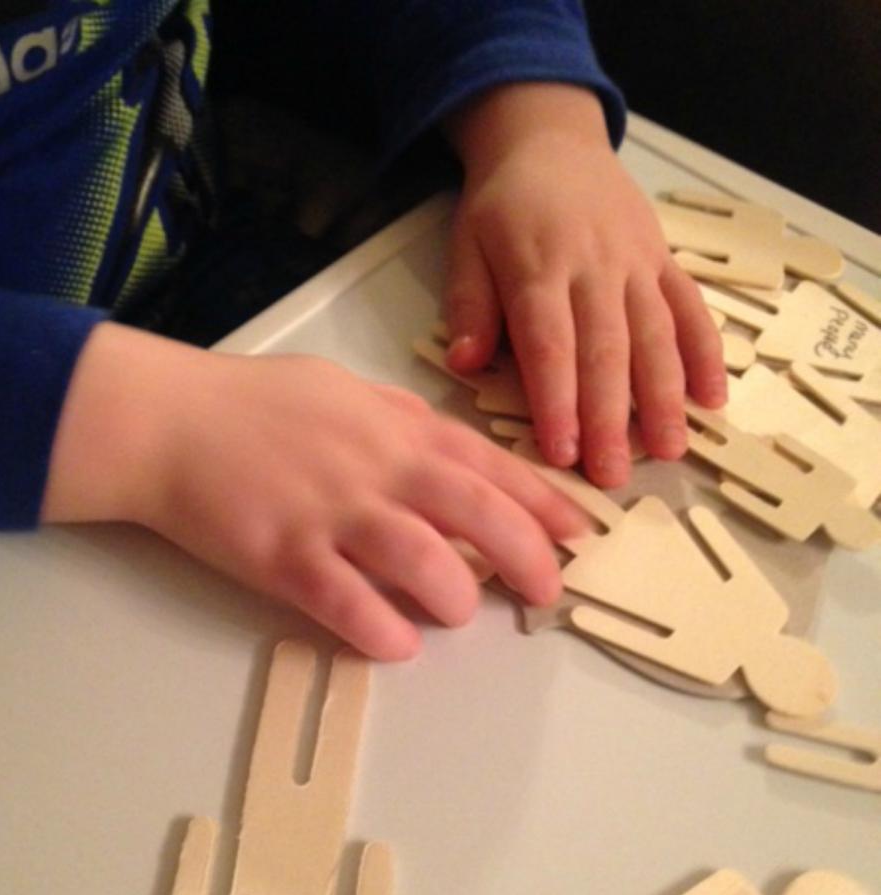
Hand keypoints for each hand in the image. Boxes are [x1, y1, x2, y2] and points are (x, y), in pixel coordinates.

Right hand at [43, 323, 583, 659]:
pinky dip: (383, 630)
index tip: (578, 536)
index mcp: (395, 427)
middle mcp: (375, 467)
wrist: (166, 421)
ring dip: (456, 595)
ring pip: (423, 560)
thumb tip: (449, 445)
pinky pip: (349, 603)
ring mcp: (330, 513)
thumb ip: (401, 418)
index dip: (543, 503)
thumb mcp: (342, 388)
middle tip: (545, 592)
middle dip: (527, 557)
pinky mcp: (284, 557)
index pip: (489, 465)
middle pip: (477, 514)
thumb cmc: (253, 403)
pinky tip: (399, 644)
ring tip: (458, 610)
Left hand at [443, 83, 726, 487]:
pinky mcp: (665, 259)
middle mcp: (595, 267)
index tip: (563, 452)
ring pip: (656, 336)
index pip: (550, 345)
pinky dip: (706, 353)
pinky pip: (691, 308)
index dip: (558, 401)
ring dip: (665, 397)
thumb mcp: (468, 244)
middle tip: (614, 475)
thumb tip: (462, 362)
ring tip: (668, 451)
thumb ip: (469, 305)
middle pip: (607, 351)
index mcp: (539, 267)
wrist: (550, 138)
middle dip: (612, 418)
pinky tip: (712, 399)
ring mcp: (637, 263)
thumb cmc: (503, 205)